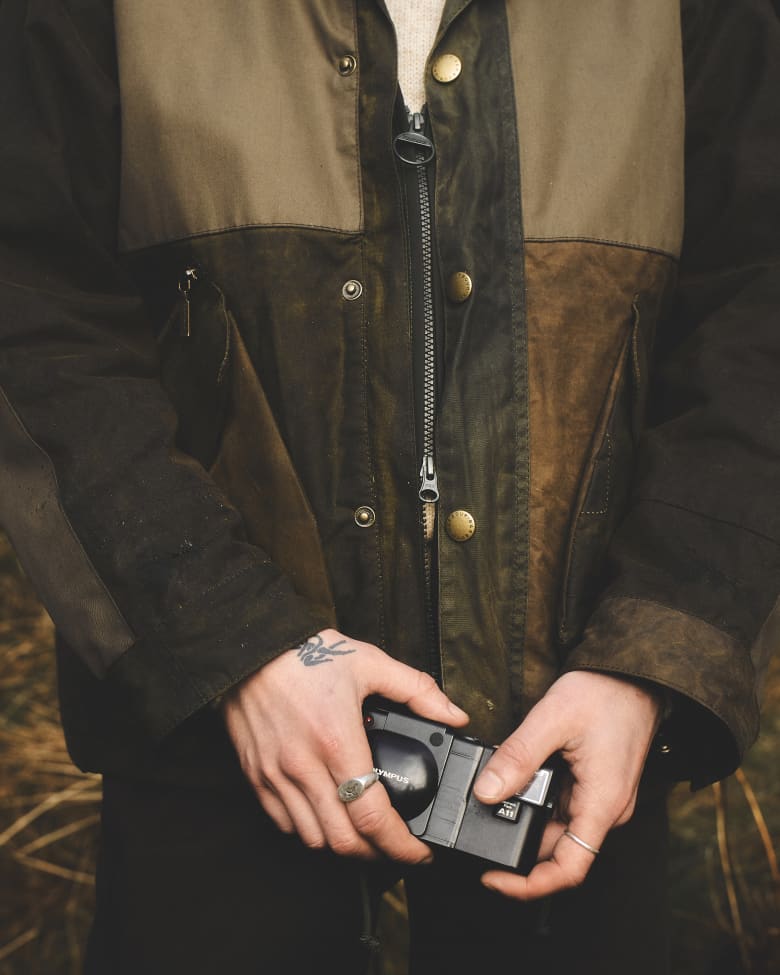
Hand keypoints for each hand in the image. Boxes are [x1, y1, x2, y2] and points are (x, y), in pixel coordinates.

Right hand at [222, 629, 468, 863]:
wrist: (252, 647)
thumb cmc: (306, 654)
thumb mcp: (370, 662)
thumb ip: (417, 690)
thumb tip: (453, 715)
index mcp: (337, 742)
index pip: (372, 817)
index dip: (400, 846)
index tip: (418, 852)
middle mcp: (304, 767)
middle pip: (343, 841)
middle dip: (376, 855)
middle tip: (395, 848)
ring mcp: (276, 775)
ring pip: (312, 838)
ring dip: (342, 845)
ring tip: (363, 834)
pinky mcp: (256, 775)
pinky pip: (283, 822)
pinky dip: (309, 829)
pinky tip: (326, 815)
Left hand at [472, 670, 661, 898]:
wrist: (635, 672)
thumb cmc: (606, 692)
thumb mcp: (553, 718)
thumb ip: (518, 757)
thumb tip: (486, 792)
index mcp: (602, 804)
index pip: (568, 869)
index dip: (528, 884)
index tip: (493, 878)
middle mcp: (606, 809)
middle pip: (558, 848)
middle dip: (517, 844)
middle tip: (479, 827)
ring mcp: (602, 797)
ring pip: (558, 826)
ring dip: (526, 818)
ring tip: (494, 799)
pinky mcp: (596, 784)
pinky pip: (563, 805)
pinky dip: (537, 800)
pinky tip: (516, 782)